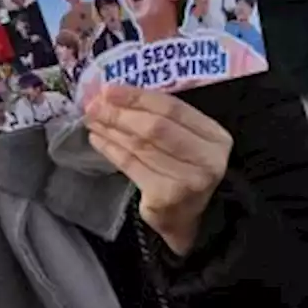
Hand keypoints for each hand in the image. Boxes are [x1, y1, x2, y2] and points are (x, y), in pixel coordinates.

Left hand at [85, 85, 231, 255]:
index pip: (173, 109)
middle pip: (156, 127)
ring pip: (141, 147)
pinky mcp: (165, 197)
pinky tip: (98, 139)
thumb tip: (115, 95)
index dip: (139, 97)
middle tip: (93, 105)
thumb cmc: (187, 170)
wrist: (191, 218)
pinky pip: (131, 166)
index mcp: (216, 137)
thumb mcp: (189, 140)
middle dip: (120, 113)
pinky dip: (111, 150)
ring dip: (111, 130)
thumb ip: (164, 118)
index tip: (109, 89)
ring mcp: (187, 180)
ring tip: (92, 119)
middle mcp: (207, 159)